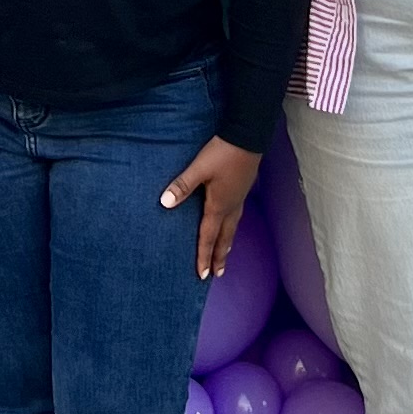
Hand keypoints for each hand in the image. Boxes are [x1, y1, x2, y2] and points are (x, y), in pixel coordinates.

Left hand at [161, 137, 263, 283]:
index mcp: (218, 206)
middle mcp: (231, 207)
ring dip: (226, 244)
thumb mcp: (198, 169)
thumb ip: (182, 186)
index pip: (208, 237)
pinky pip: (236, 217)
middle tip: (217, 274)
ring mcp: (238, 199)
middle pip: (224, 238)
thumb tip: (164, 204)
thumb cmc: (222, 153)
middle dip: (219, 257)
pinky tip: (231, 223)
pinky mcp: (242, 190)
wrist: (247, 137)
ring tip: (224, 255)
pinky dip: (231, 228)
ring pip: (232, 228)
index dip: (204, 257)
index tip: (203, 275)